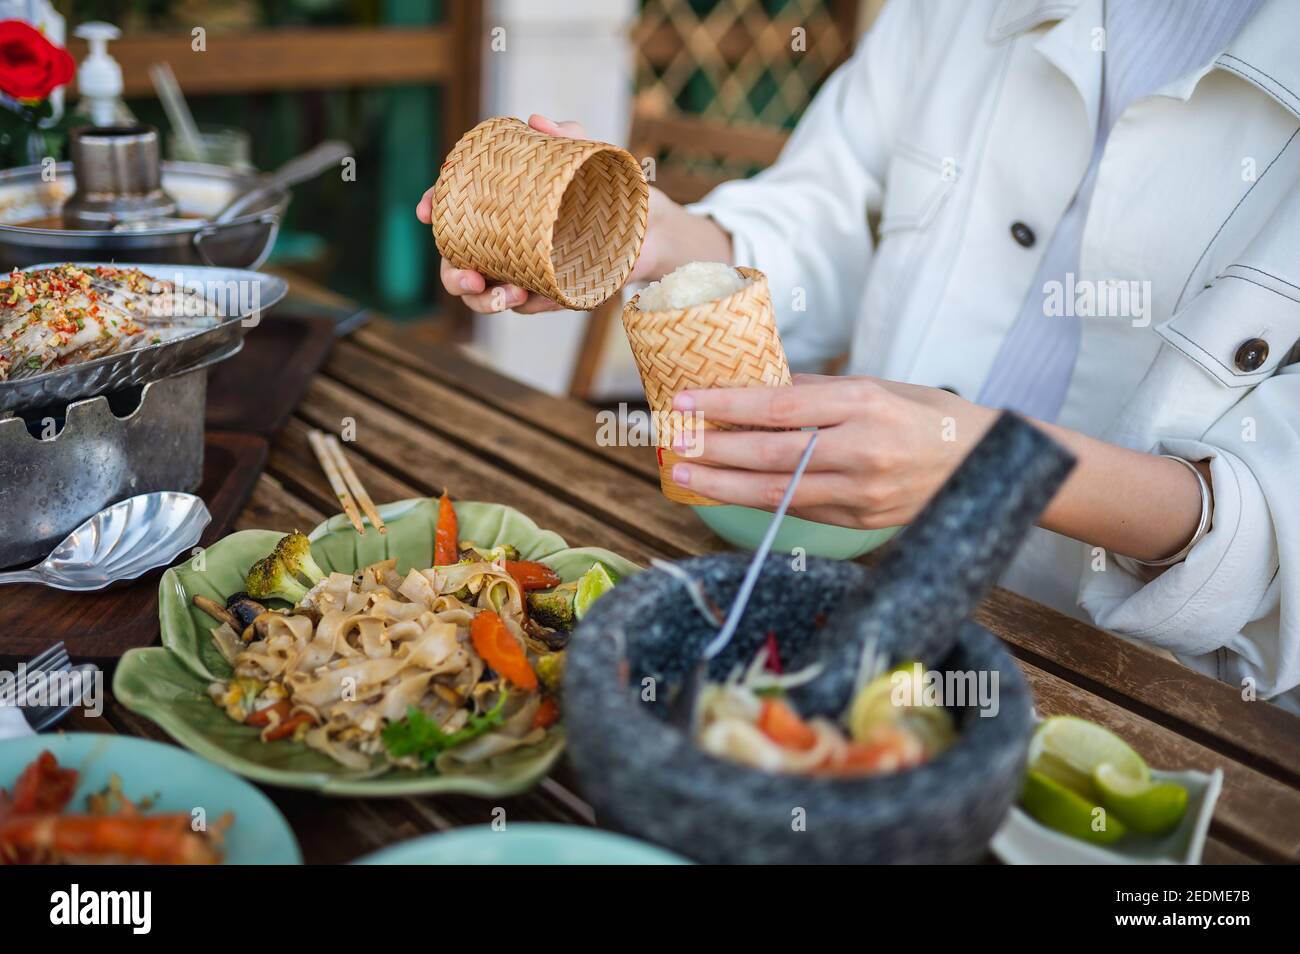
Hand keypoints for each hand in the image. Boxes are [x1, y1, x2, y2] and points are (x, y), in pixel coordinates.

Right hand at [416, 114, 673, 313]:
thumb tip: (537, 122)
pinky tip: (522, 297)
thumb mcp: (591, 158)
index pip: (458, 206)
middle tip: (467, 277)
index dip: (435, 205)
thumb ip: (567, 138)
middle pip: (461, 261)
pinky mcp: (555, 292)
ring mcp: (529, 269)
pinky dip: (521, 303)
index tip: (425, 209)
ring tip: (499, 294)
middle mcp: (510, 241)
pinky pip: (530, 304)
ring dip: (483, 299)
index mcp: (507, 207)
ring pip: (487, 293)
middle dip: (453, 273)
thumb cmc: (615, 189)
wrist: (658, 227)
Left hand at [669, 374, 997, 528]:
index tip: (685, 403)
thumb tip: (754, 388)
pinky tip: (728, 491)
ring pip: (778, 494)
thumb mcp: (876, 386)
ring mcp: (862, 495)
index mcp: (864, 406)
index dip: (726, 408)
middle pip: (770, 456)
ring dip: (725, 485)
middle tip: (672, 444)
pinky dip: (759, 501)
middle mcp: (862, 452)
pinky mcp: (861, 524)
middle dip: (714, 451)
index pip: (779, 409)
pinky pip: (799, 511)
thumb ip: (814, 391)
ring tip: (686, 475)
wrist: (989, 465)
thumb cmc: (929, 414)